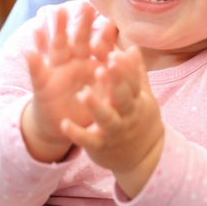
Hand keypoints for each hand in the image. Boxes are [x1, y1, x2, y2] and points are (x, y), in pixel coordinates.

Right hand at [21, 3, 119, 162]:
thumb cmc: (87, 107)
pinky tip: (33, 40)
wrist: (63, 124)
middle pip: (79, 41)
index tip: (112, 19)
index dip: (105, 35)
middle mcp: (74, 63)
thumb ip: (117, 74)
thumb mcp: (103, 93)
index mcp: (90, 65)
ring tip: (58, 11)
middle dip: (82, 24)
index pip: (99, 46)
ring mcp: (57, 71)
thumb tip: (136, 52)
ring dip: (57, 29)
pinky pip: (37, 68)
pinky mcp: (43, 84)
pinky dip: (35, 57)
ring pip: (58, 47)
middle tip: (87, 5)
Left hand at [62, 41, 164, 196]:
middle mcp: (127, 115)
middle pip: (123, 98)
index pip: (132, 82)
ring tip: (83, 93)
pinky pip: (89, 141)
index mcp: (136, 100)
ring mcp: (114, 132)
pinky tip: (64, 124)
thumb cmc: (137, 118)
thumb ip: (135, 74)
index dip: (125, 68)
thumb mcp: (140, 98)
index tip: (115, 53)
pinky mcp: (100, 147)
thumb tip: (133, 48)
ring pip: (107, 119)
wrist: (142, 156)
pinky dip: (77, 133)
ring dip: (96, 106)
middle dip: (116, 82)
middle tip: (104, 65)